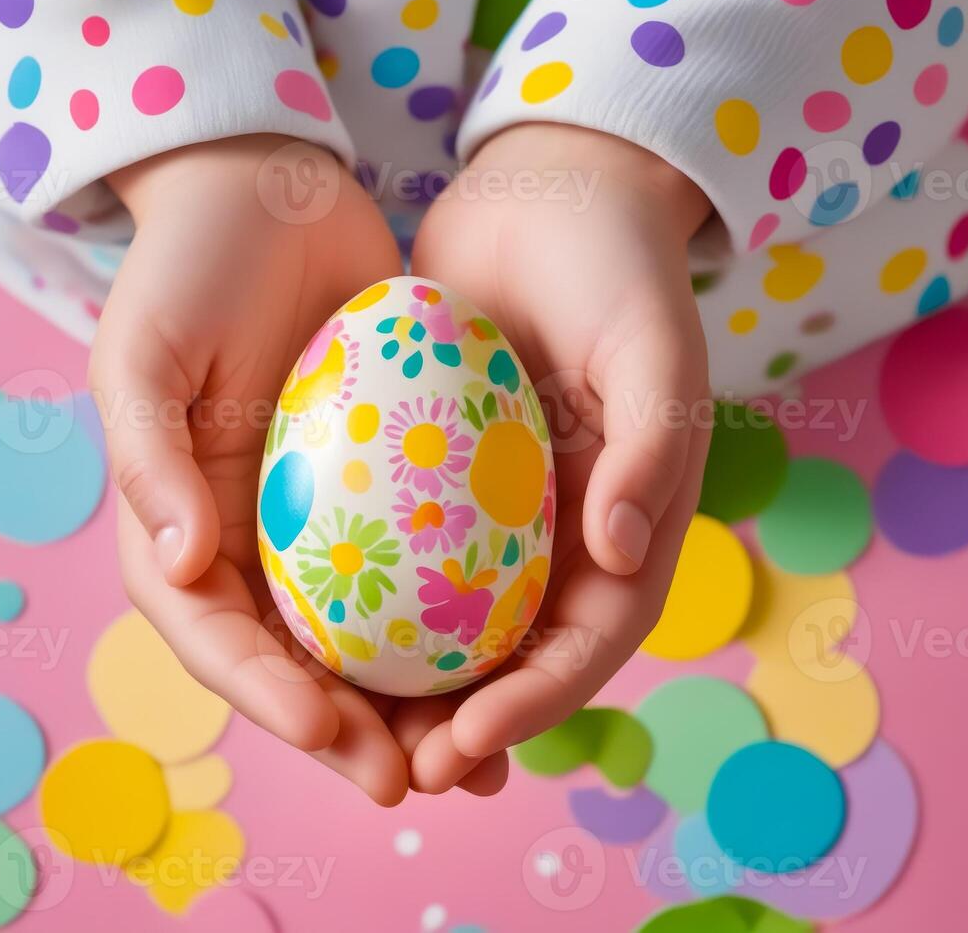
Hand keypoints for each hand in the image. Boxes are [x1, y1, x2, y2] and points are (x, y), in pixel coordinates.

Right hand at [91, 135, 504, 804]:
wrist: (265, 193)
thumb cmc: (185, 269)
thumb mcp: (144, 352)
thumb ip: (150, 458)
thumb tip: (184, 561)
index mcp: (175, 529)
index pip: (214, 637)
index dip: (266, 697)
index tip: (331, 735)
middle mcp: (244, 543)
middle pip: (293, 664)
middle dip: (347, 733)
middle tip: (412, 780)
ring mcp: (313, 523)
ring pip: (362, 639)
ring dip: (410, 705)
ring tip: (476, 758)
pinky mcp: (378, 492)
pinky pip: (416, 573)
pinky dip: (452, 625)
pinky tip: (507, 660)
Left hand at [400, 123, 713, 792]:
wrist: (553, 198)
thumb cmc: (619, 273)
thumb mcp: (653, 352)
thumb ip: (647, 451)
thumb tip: (616, 557)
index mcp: (631, 530)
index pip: (589, 642)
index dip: (536, 702)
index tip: (470, 735)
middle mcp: (565, 541)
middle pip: (518, 660)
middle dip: (466, 724)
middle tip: (402, 770)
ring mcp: (500, 517)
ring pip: (454, 628)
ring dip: (410, 689)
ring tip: (348, 734)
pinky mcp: (438, 483)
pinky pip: (404, 559)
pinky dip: (372, 607)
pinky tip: (313, 637)